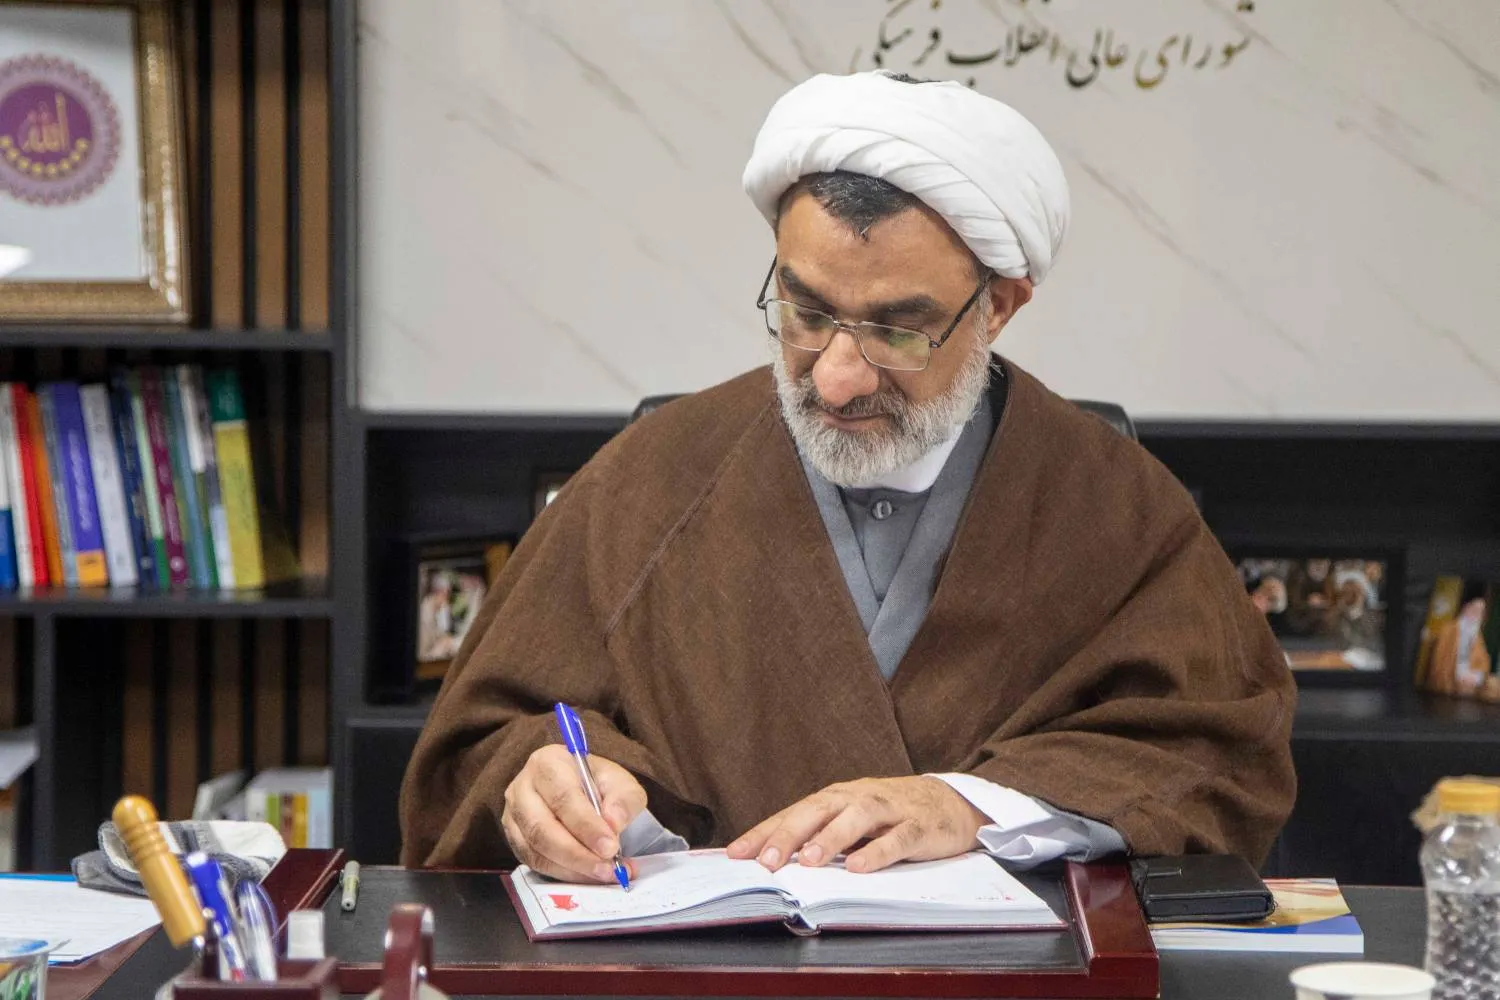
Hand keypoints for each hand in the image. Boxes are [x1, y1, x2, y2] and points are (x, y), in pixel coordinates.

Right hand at [501, 745, 645, 882]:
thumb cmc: (598, 784)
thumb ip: (623, 799)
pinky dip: (562, 873)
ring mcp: (513, 815)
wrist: (581, 791)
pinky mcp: (514, 839)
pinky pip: (533, 863)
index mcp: (548, 762)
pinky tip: (586, 876)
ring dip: (572, 868)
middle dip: (577, 853)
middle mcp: (522, 787)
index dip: (586, 826)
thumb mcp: (620, 782)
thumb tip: (613, 823)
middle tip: (608, 868)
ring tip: (602, 874)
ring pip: (535, 849)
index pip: (563, 797)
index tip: (610, 847)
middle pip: (542, 827)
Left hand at [726, 776, 988, 873]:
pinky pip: (897, 838)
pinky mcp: (919, 825)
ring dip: (829, 839)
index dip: (763, 832)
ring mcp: (889, 809)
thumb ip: (820, 838)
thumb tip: (773, 861)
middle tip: (765, 860)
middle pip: (817, 810)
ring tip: (807, 861)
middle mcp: (857, 798)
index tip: (735, 854)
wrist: (952, 802)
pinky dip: (877, 852)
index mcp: (836, 799)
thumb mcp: (852, 823)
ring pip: (856, 818)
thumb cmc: (891, 815)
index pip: (792, 813)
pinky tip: (859, 868)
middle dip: (788, 834)